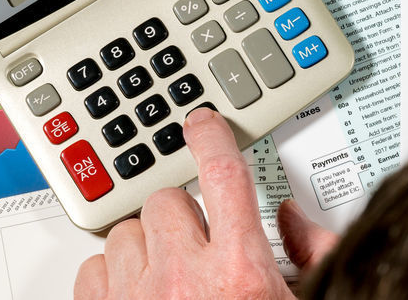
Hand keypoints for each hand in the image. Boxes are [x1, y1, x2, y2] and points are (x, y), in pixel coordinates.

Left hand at [74, 108, 338, 298]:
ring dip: (149, 241)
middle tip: (205, 242)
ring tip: (173, 272)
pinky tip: (141, 289)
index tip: (204, 124)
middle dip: (186, 213)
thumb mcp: (309, 299)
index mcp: (239, 269)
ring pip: (127, 231)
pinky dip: (115, 271)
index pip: (222, 173)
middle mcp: (182, 277)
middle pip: (170, 200)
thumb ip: (313, 252)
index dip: (212, 138)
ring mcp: (135, 298)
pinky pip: (94, 266)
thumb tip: (293, 219)